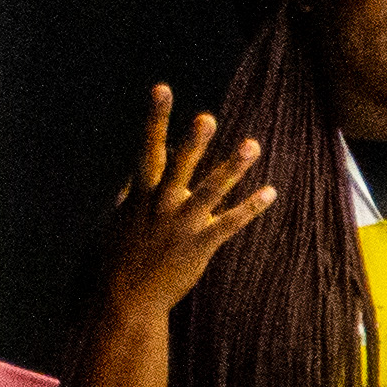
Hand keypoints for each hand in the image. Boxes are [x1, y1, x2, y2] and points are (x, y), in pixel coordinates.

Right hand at [105, 84, 278, 320]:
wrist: (124, 298)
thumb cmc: (115, 257)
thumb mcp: (115, 220)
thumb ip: (130, 194)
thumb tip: (135, 173)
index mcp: (141, 194)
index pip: (148, 148)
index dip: (155, 117)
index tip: (162, 88)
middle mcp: (161, 205)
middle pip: (179, 166)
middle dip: (193, 142)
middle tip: (208, 118)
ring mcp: (182, 225)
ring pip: (211, 190)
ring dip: (232, 167)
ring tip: (252, 144)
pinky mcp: (200, 245)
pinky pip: (230, 222)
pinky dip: (251, 207)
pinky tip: (271, 192)